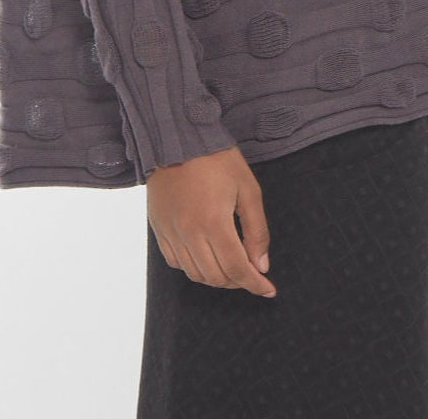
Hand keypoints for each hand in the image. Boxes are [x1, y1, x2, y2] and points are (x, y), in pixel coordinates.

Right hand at [146, 146, 276, 297]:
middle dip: (239, 282)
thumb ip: (256, 230)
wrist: (177, 137)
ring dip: (217, 277)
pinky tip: (206, 257)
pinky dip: (194, 267)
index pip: (236, 269)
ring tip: (232, 268)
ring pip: (195, 274)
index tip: (268, 289)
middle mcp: (189, 232)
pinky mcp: (159, 227)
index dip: (255, 284)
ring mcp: (170, 232)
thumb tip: (261, 265)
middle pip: (216, 276)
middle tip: (252, 274)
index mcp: (213, 222)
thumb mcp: (247, 188)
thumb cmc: (217, 158)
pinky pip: (176, 262)